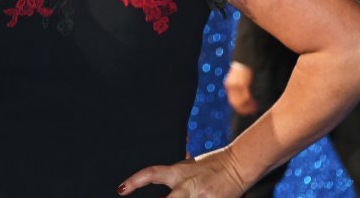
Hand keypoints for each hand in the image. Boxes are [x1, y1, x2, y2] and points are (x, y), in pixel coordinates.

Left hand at [116, 147, 246, 196]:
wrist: (238, 165)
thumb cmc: (213, 165)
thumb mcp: (190, 166)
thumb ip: (176, 176)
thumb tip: (160, 179)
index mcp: (178, 172)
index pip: (151, 174)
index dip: (134, 181)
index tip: (121, 189)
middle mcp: (187, 185)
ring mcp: (200, 197)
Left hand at [224, 63, 258, 115]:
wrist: (244, 58)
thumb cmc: (242, 68)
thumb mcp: (236, 78)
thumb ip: (238, 86)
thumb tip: (244, 98)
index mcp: (228, 85)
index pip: (232, 101)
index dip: (239, 108)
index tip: (245, 111)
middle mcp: (230, 87)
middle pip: (236, 103)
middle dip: (244, 109)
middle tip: (251, 112)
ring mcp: (236, 86)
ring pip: (242, 102)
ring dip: (248, 107)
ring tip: (255, 109)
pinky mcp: (242, 84)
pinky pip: (246, 96)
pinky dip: (251, 101)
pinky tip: (255, 103)